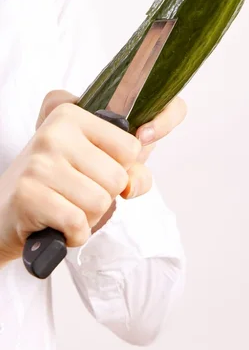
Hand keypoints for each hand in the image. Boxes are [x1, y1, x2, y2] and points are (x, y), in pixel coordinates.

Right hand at [35, 90, 185, 233]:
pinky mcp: (28, 195)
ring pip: (100, 202)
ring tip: (67, 208)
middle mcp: (54, 133)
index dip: (121, 170)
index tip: (96, 172)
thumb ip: (132, 171)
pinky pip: (77, 222)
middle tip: (77, 194)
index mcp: (72, 116)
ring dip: (89, 217)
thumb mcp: (97, 165)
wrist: (4, 210)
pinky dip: (74, 233)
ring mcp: (39, 163)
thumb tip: (134, 185)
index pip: (130, 147)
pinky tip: (58, 224)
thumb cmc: (57, 185)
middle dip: (105, 197)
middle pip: (117, 178)